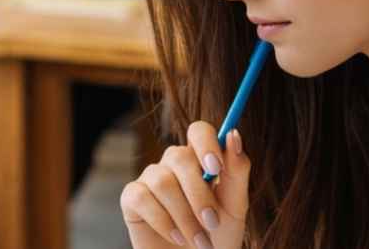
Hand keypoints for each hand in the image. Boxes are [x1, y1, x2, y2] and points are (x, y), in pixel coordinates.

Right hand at [121, 122, 250, 248]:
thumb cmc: (218, 235)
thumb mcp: (235, 205)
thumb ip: (237, 170)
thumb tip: (234, 134)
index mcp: (200, 158)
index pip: (199, 131)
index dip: (206, 143)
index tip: (216, 168)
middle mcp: (173, 163)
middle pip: (179, 157)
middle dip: (198, 193)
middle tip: (213, 223)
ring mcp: (151, 179)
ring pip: (162, 181)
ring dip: (185, 216)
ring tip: (199, 240)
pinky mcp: (132, 199)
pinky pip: (141, 198)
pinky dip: (163, 221)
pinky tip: (177, 237)